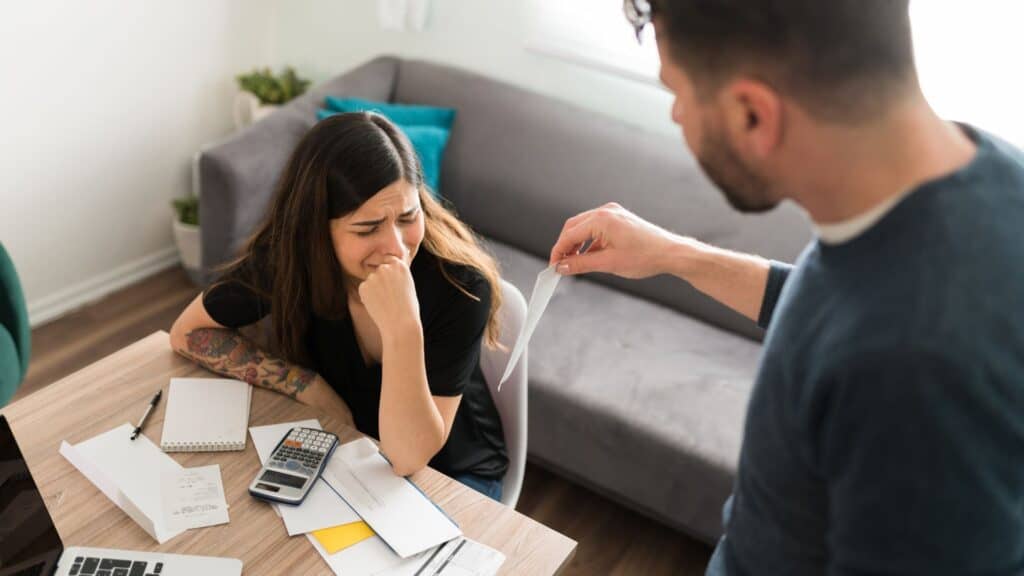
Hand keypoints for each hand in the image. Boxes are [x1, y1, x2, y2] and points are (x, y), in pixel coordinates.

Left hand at [357, 256, 421, 338]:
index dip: (388, 270)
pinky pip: (364, 289)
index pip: (389, 260)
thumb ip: (398, 276)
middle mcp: (385, 268)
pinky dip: (368, 296)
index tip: (388, 279)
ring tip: (384, 303)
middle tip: (387, 296)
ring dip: (374, 289)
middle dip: (380, 280)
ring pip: (371, 280)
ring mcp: (373, 276)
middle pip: (379, 270)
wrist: (400, 323)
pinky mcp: (363, 286)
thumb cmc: (408, 308)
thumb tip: (389, 274)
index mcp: (400, 266)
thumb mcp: (408, 285)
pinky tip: (377, 305)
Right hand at [549, 203, 680, 278]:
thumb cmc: (646, 256)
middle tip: (560, 266)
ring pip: (584, 228)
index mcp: (602, 219)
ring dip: (577, 245)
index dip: (558, 252)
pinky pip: (596, 229)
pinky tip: (588, 257)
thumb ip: (581, 264)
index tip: (553, 266)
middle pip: (574, 227)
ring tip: (574, 264)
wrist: (670, 253)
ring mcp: (613, 213)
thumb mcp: (609, 263)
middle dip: (565, 247)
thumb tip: (562, 267)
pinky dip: (589, 243)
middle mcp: (606, 211)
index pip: (570, 234)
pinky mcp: (619, 219)